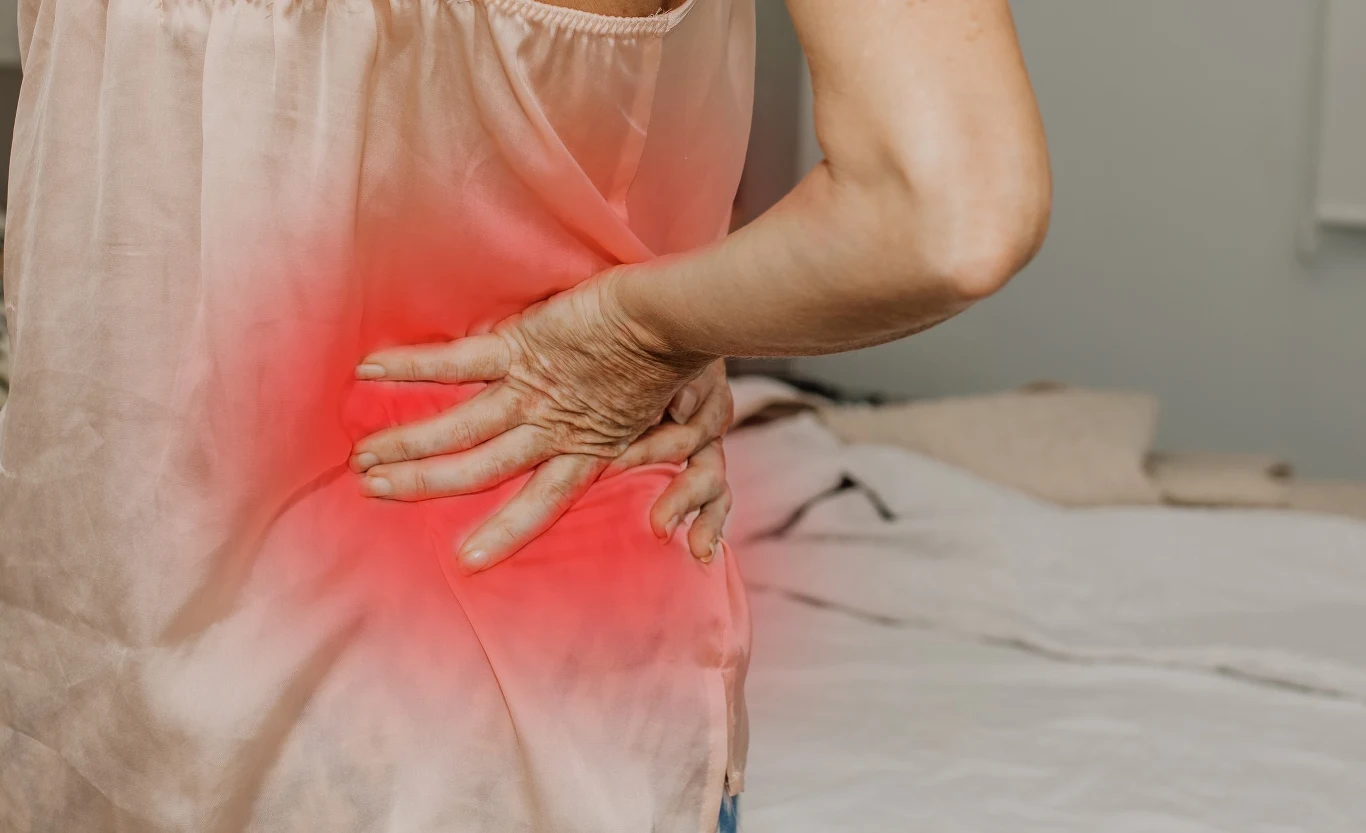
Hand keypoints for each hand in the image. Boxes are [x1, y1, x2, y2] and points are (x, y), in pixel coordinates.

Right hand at [348, 275, 729, 573]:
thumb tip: (606, 444)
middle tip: (375, 492)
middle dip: (425, 484)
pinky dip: (412, 366)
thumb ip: (616, 430)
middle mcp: (553, 429)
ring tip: (362, 457)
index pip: (539, 503)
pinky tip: (369, 368)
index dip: (504, 532)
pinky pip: (458, 362)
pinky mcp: (522, 347)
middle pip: (480, 468)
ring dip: (407, 443)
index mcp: (586, 450)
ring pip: (459, 426)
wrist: (673, 318)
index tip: (467, 561)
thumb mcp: (650, 416)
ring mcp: (533, 391)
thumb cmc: (669, 360)